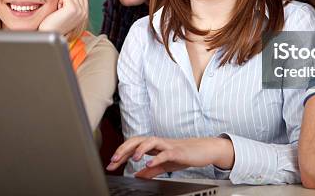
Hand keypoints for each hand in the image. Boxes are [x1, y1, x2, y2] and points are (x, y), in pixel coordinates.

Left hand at [38, 0, 87, 36]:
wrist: (49, 32)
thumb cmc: (56, 23)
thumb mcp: (70, 14)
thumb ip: (76, 5)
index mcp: (85, 13)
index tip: (66, 7)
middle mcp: (84, 12)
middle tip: (62, 9)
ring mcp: (79, 10)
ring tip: (60, 10)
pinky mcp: (72, 8)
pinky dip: (60, 1)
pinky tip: (58, 10)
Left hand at [106, 136, 233, 177]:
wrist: (204, 150)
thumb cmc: (185, 154)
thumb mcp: (164, 164)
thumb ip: (150, 170)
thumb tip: (136, 176)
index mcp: (154, 146)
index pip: (133, 145)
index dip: (121, 153)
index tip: (110, 164)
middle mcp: (159, 142)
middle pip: (138, 140)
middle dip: (124, 149)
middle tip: (114, 160)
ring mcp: (168, 145)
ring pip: (150, 141)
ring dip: (139, 149)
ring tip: (132, 159)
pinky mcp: (177, 151)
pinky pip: (165, 153)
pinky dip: (156, 158)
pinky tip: (149, 164)